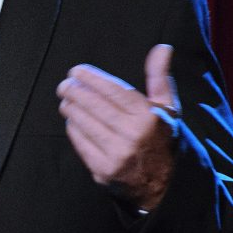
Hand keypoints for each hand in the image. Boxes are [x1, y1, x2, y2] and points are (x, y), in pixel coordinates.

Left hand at [56, 44, 179, 209]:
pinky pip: (80, 143)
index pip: (112, 91)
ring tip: (66, 101)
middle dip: (74, 91)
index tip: (76, 71)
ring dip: (70, 108)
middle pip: (93, 105)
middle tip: (65, 85)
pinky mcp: (103, 170)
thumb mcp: (167, 108)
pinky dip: (74, 129)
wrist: (165, 185)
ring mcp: (116, 154)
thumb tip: (162, 48)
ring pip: (83, 122)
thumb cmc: (161, 138)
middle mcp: (132, 135)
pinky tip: (72, 120)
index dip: (90, 78)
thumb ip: (159, 77)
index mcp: (148, 117)